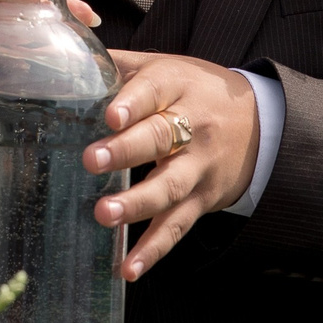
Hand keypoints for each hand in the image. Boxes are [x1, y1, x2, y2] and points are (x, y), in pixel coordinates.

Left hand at [82, 51, 259, 278]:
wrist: (261, 122)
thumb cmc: (193, 89)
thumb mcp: (163, 66)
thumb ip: (116, 64)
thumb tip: (60, 54)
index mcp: (176, 85)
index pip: (154, 91)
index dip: (132, 102)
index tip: (110, 114)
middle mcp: (191, 125)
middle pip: (161, 138)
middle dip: (126, 150)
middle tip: (92, 160)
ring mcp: (198, 166)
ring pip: (169, 186)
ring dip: (137, 204)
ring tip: (105, 214)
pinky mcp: (202, 200)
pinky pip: (177, 227)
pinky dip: (153, 250)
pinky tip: (128, 268)